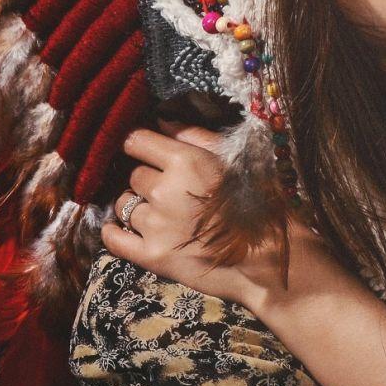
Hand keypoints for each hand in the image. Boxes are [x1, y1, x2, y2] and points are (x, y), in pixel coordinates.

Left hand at [100, 119, 326, 311]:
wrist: (271, 264)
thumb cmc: (261, 208)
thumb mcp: (236, 162)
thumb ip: (197, 137)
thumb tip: (164, 121)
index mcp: (185, 161)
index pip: (136, 140)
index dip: (140, 145)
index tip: (146, 152)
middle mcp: (163, 190)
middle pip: (134, 175)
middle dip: (148, 180)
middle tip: (171, 193)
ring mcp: (155, 225)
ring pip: (124, 204)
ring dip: (137, 206)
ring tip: (161, 215)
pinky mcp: (152, 256)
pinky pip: (113, 238)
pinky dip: (115, 232)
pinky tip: (124, 229)